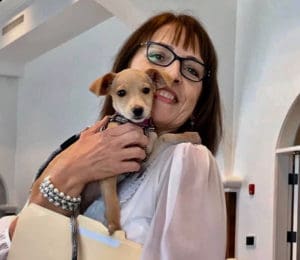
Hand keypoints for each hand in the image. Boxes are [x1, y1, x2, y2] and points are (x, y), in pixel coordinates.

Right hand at [29, 117, 148, 214]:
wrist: (72, 169)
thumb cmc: (77, 153)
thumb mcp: (86, 134)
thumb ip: (98, 125)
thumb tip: (106, 118)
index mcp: (107, 134)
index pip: (130, 127)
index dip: (138, 129)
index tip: (138, 133)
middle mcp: (114, 143)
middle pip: (138, 137)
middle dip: (144, 140)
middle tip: (143, 143)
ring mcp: (116, 156)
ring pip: (139, 152)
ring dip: (142, 154)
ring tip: (139, 156)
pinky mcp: (116, 168)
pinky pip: (134, 166)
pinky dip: (137, 166)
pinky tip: (133, 165)